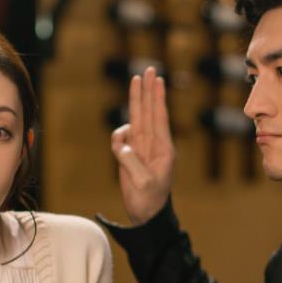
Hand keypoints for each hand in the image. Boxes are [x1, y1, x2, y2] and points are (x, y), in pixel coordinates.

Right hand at [111, 67, 174, 224]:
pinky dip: (118, 138)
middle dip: (148, 90)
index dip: (157, 97)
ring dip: (135, 101)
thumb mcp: (144, 182)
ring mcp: (141, 148)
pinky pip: (121, 138)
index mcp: (163, 149)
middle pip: (148, 111)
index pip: (159, 117)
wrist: (146, 213)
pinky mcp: (130, 154)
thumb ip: (132, 162)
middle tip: (149, 69)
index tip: (157, 79)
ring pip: (136, 119)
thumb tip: (121, 144)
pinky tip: (119, 148)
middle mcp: (154, 144)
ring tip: (135, 81)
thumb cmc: (150, 199)